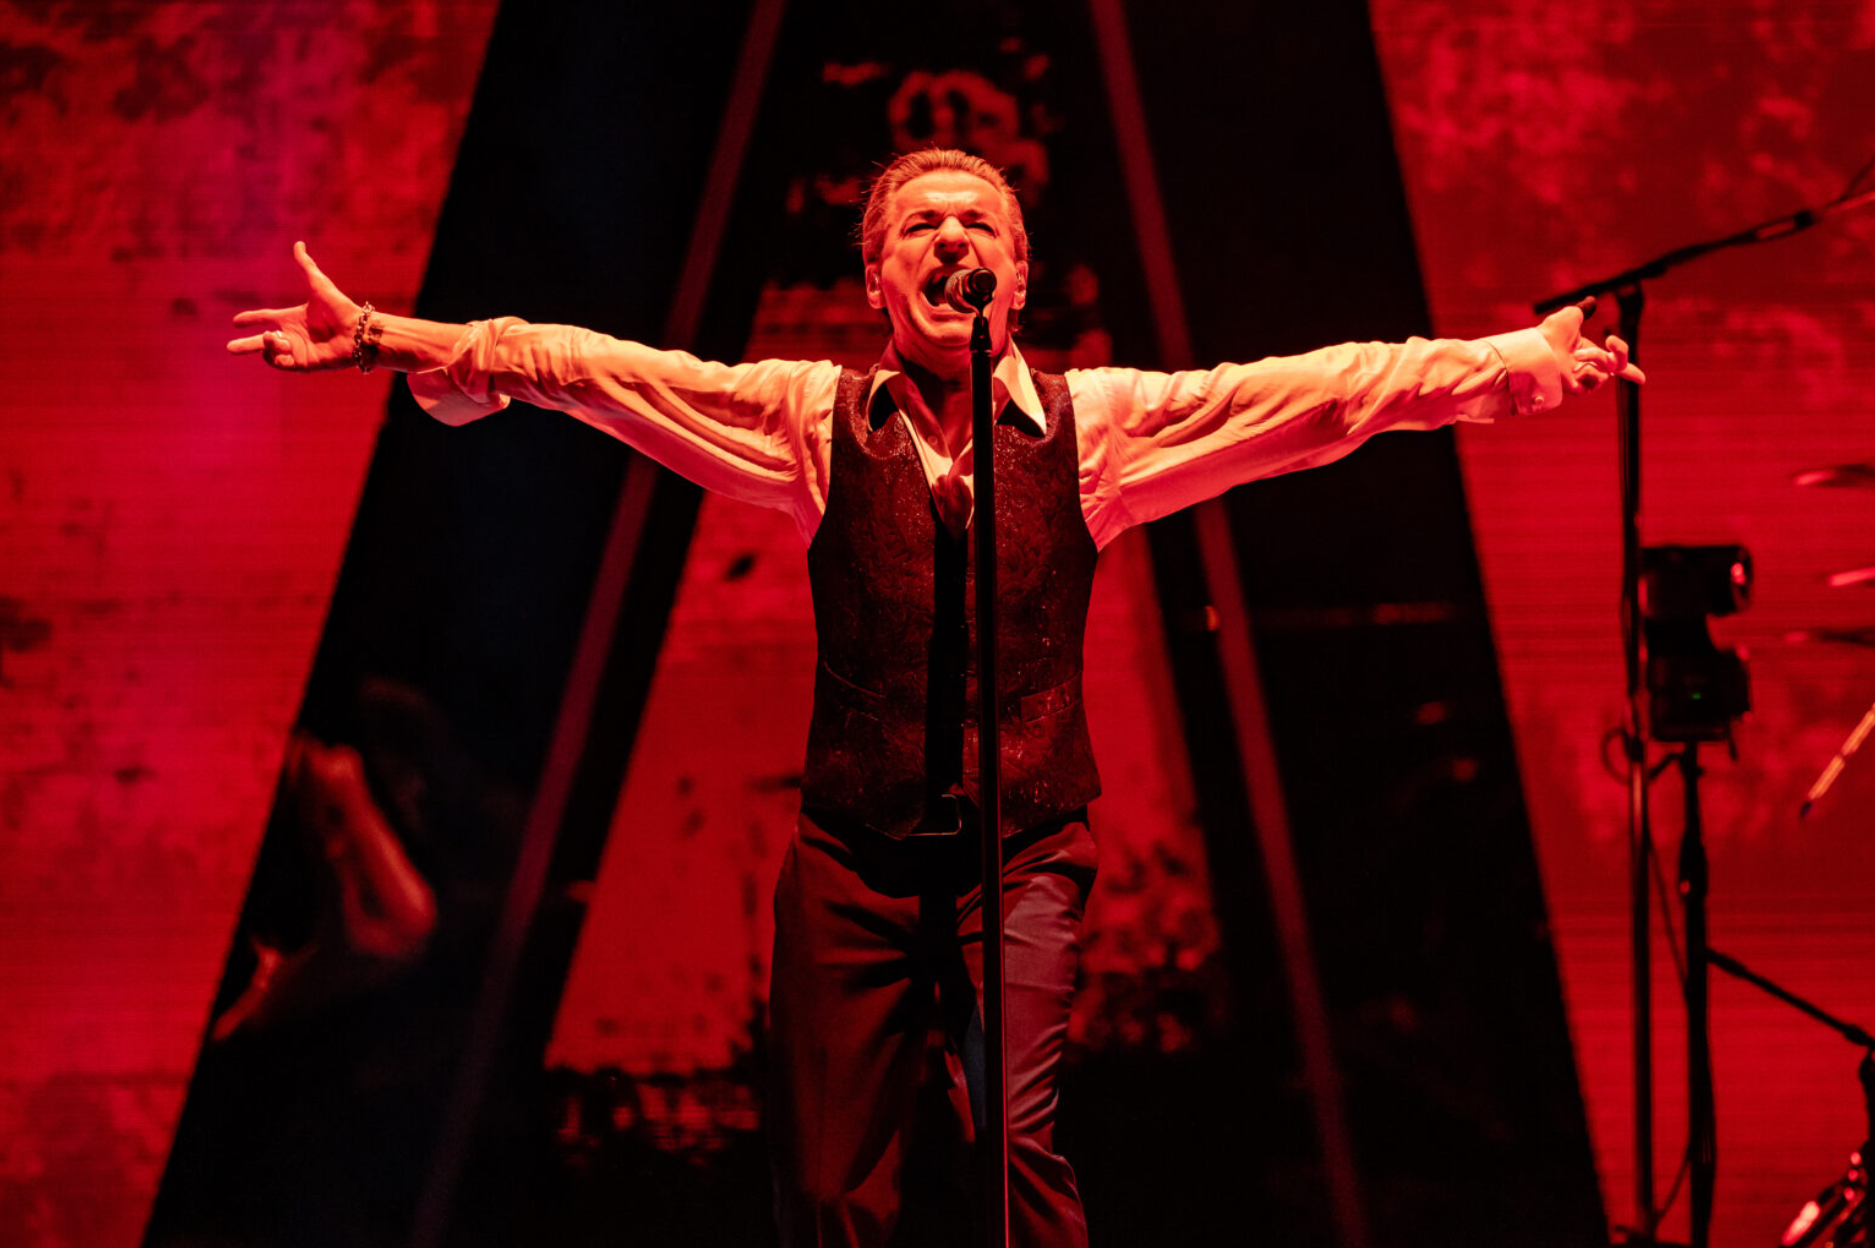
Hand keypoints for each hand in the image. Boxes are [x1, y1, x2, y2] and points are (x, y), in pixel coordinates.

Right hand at [227, 242, 361, 371]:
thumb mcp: (318, 284)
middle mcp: (292, 335)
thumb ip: (306, 266)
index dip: (250, 319)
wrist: (356, 332)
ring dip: (266, 343)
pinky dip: (276, 355)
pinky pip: (281, 364)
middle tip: (229, 349)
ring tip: (274, 337)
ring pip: (269, 352)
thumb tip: (298, 244)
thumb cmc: (340, 308)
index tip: (236, 322)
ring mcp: (297, 351)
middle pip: (261, 342)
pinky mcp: (303, 364)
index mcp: (292, 318)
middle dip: (245, 346)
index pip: (265, 318)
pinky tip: (283, 345)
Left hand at [1538, 297, 1645, 395]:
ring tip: (1576, 354)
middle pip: (1619, 366)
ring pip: (1606, 370)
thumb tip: (1592, 301)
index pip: (1613, 363)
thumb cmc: (1552, 332)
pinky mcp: (1578, 389)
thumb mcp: (1572, 315)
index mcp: (1590, 353)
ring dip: (1595, 357)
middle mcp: (1589, 368)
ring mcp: (1584, 379)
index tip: (1643, 380)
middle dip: (1621, 352)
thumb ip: (1584, 309)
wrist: (1541, 345)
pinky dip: (1589, 371)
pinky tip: (1574, 368)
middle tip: (1611, 341)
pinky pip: (1596, 382)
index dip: (1630, 371)